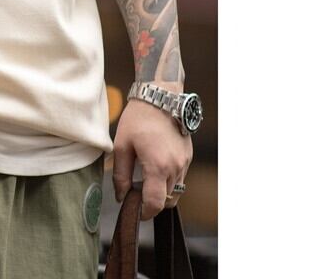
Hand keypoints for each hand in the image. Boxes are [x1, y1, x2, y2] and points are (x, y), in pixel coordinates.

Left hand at [112, 98, 192, 219]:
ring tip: (143, 176)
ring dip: (161, 190)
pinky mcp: (188, 156)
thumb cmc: (138, 118)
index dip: (144, 212)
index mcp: (158, 167)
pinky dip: (168, 178)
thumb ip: (120, 174)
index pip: (155, 204)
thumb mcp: (122, 145)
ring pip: (175, 190)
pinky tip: (154, 165)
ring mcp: (185, 162)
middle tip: (135, 192)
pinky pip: (180, 177)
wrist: (160, 96)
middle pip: (166, 200)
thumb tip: (121, 196)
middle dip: (151, 201)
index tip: (134, 211)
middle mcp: (175, 168)